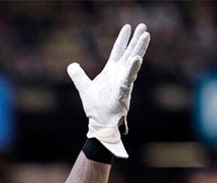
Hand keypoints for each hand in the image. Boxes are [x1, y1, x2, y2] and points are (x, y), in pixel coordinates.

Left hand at [68, 23, 149, 157]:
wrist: (100, 123)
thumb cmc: (96, 107)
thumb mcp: (84, 88)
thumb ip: (78, 76)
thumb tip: (71, 65)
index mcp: (111, 72)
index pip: (118, 52)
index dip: (122, 39)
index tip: (128, 27)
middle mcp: (119, 75)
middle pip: (129, 53)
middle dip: (136, 40)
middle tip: (144, 26)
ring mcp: (123, 83)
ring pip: (133, 63)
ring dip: (139, 49)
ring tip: (145, 36)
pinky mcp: (122, 92)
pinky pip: (128, 79)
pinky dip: (132, 69)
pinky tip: (137, 59)